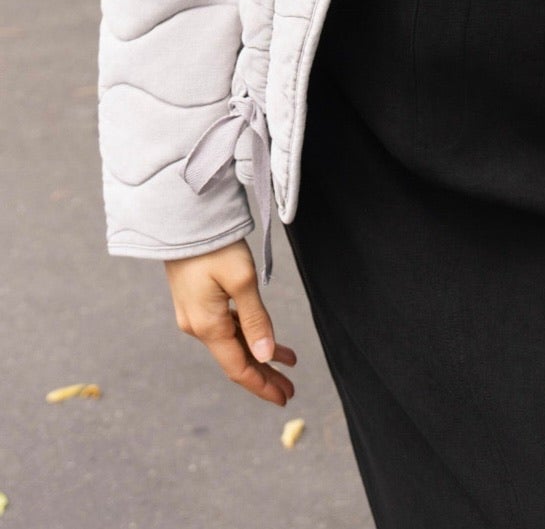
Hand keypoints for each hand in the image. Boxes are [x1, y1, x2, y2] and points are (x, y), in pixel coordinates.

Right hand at [164, 239, 296, 405]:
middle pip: (236, 359)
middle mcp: (198, 327)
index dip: (262, 385)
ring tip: (289, 363)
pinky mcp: (197, 302)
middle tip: (290, 390)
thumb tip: (266, 356)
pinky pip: (226, 327)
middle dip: (264, 375)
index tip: (285, 397)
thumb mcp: (242, 280)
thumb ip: (256, 320)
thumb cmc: (214, 246)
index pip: (238, 367)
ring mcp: (195, 315)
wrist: (182, 219)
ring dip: (259, 354)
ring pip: (233, 343)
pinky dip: (248, 335)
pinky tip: (265, 338)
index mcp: (208, 326)